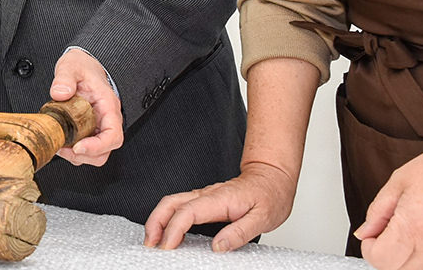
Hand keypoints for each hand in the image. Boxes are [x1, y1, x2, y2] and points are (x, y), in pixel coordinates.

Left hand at [49, 48, 122, 165]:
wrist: (83, 64)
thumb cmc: (82, 66)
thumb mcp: (71, 66)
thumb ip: (65, 78)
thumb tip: (60, 93)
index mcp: (108, 106)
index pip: (113, 135)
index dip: (97, 147)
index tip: (79, 147)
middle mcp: (107, 119)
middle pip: (105, 151)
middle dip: (85, 156)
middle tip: (64, 149)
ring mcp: (98, 126)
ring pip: (96, 154)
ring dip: (77, 156)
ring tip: (60, 146)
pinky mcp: (89, 130)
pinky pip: (86, 148)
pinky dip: (73, 151)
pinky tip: (61, 142)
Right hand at [144, 161, 297, 250]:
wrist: (272, 177)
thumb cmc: (269, 195)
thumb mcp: (262, 218)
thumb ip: (239, 233)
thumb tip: (217, 246)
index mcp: (219, 199)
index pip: (187, 212)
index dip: (173, 230)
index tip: (168, 247)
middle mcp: (207, 195)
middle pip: (170, 203)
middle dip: (155, 222)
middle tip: (150, 244)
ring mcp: (204, 195)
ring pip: (171, 202)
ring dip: (158, 219)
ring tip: (153, 240)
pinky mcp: (205, 199)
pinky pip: (179, 206)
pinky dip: (167, 217)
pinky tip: (168, 231)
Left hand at [356, 142, 422, 269]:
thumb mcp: (398, 182)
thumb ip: (377, 212)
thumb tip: (364, 232)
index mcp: (412, 228)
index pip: (381, 260)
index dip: (371, 248)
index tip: (373, 237)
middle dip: (389, 254)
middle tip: (392, 232)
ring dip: (411, 257)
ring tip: (417, 230)